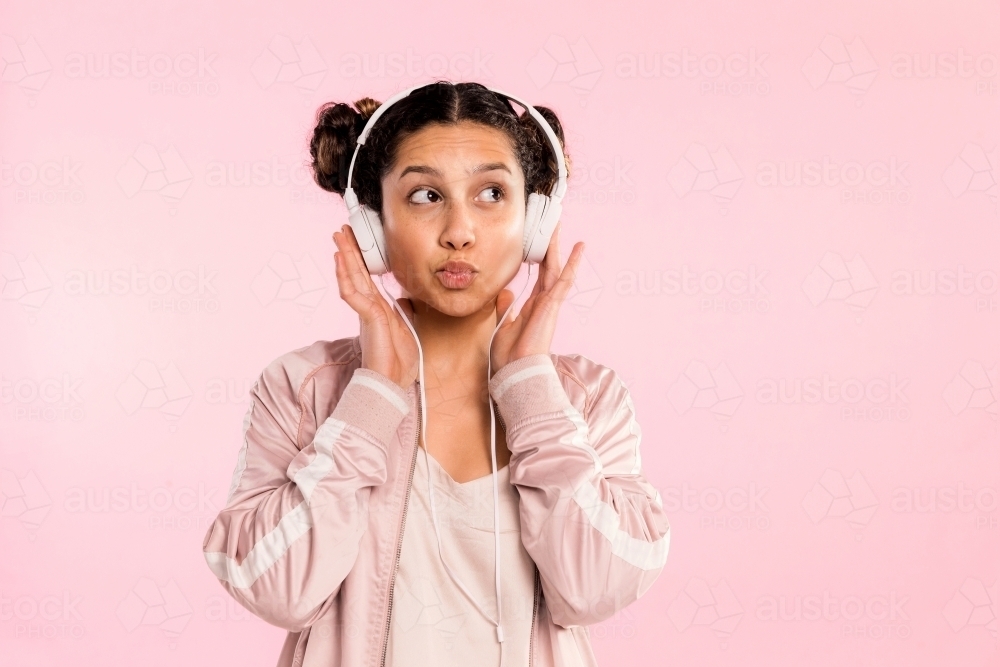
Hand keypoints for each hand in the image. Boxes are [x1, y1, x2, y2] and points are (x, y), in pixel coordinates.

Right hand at [333, 224, 418, 389]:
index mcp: (377, 309)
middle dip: (350, 251)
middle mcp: (368, 307)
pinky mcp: (366, 318)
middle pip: (356, 273)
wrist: (393, 381)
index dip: (361, 260)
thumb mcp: (406, 329)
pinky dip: (345, 276)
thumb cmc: (398, 361)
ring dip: (345, 257)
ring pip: (352, 278)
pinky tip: (340, 260)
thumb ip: (402, 312)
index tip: (356, 242)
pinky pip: (353, 293)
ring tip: (338, 238)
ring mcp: (365, 312)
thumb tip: (403, 299)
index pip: (367, 278)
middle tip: (342, 230)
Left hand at [491, 223, 584, 373]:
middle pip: (549, 266)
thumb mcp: (502, 325)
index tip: (539, 241)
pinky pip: (564, 280)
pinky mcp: (552, 305)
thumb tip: (507, 291)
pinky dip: (572, 263)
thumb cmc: (509, 355)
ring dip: (558, 246)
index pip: (540, 275)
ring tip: (559, 226)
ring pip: (556, 268)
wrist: (515, 370)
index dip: (540, 257)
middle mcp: (544, 301)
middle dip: (550, 245)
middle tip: (552, 224)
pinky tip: (579, 247)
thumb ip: (505, 306)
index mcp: (533, 305)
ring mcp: (550, 302)